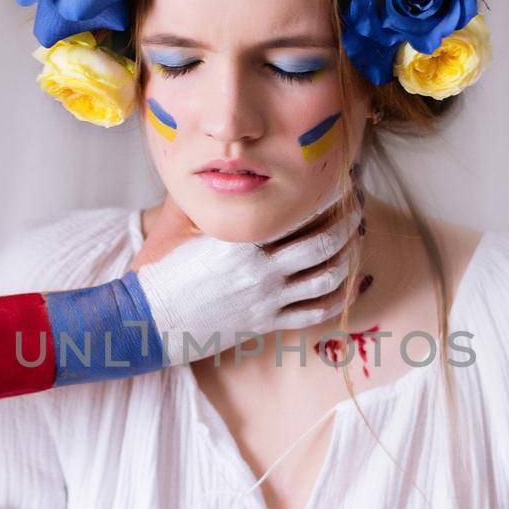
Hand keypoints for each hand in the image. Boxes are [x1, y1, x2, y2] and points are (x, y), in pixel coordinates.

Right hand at [126, 194, 364, 365]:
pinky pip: (315, 312)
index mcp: (243, 240)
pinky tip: (344, 286)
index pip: (296, 213)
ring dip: (347, 259)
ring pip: (327, 278)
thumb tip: (255, 196)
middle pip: (323, 243)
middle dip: (347, 224)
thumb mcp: (198, 235)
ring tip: (353, 244)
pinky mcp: (266, 323)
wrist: (151, 319)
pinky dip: (337, 299)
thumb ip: (231, 218)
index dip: (324, 198)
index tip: (337, 185)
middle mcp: (260, 268)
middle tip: (356, 210)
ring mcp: (266, 299)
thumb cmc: (170, 273)